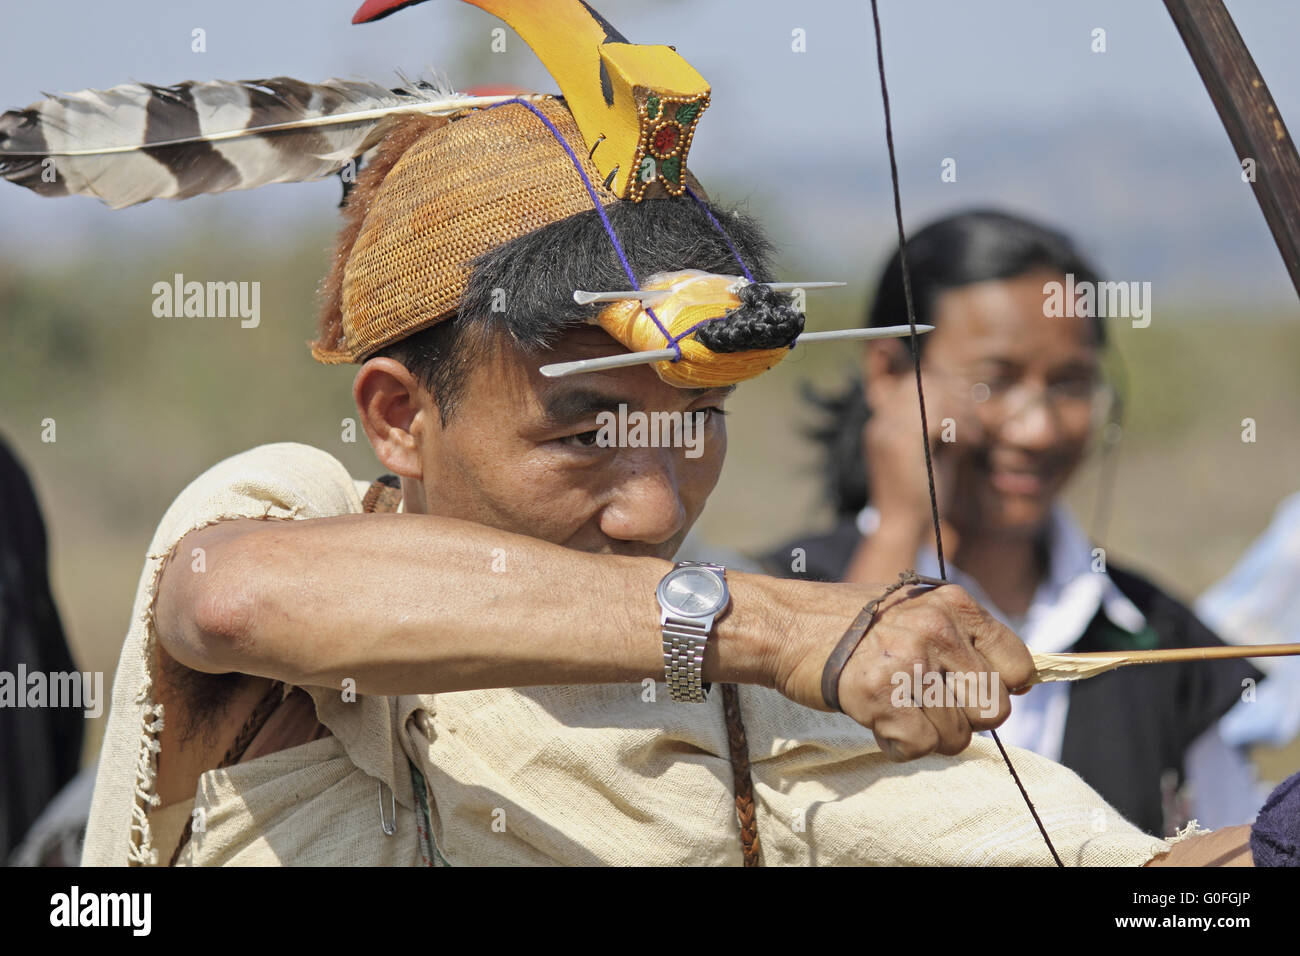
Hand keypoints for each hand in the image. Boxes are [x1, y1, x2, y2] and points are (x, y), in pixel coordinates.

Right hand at [771, 578, 1034, 759]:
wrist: (788, 624)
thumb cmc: (851, 622)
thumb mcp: (916, 608)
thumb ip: (960, 638)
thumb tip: (1011, 683)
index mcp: (955, 604)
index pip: (1020, 667)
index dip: (1000, 688)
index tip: (971, 691)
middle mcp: (939, 629)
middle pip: (994, 710)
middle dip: (963, 718)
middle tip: (925, 703)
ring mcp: (911, 663)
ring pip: (956, 737)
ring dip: (927, 734)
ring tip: (894, 707)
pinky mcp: (882, 696)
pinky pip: (919, 748)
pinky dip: (898, 745)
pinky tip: (878, 721)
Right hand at [862, 365, 981, 545]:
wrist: (903, 529)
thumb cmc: (922, 496)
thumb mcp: (931, 453)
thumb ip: (940, 426)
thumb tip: (965, 398)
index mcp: (882, 425)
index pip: (914, 384)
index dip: (946, 389)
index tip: (968, 412)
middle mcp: (879, 423)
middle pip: (924, 384)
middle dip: (956, 397)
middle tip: (974, 424)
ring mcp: (887, 431)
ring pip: (934, 396)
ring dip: (962, 413)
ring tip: (973, 437)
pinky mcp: (900, 443)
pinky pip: (939, 417)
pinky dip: (960, 427)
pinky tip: (968, 445)